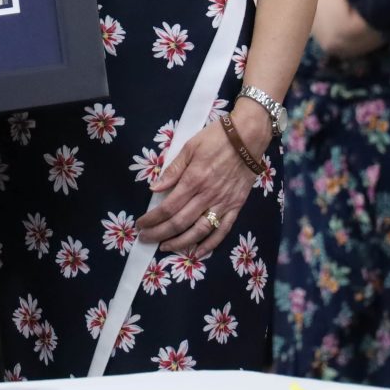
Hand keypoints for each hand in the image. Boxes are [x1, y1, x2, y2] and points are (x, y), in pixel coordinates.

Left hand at [136, 117, 263, 259]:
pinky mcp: (236, 206)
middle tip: (146, 239)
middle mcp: (207, 195)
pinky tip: (199, 252)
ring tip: (166, 247)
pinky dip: (211, 244)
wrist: (248, 137)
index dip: (152, 219)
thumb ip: (173, 170)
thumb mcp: (190, 147)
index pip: (168, 207)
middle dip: (159, 233)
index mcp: (193, 180)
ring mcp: (223, 203)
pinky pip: (223, 230)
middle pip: (179, 222)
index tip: (141, 224)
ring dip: (181, 242)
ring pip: (199, 231)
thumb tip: (154, 188)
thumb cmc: (216, 138)